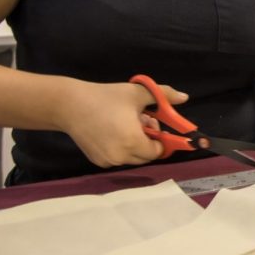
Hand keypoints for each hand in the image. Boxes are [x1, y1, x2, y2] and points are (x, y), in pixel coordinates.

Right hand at [60, 80, 189, 168]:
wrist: (69, 105)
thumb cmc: (106, 97)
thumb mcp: (137, 93)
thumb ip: (164, 96)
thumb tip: (184, 97)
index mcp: (133, 142)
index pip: (158, 150)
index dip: (160, 137)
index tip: (153, 122)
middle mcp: (121, 156)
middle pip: (146, 156)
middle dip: (148, 140)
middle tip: (140, 120)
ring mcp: (108, 161)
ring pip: (132, 158)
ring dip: (135, 144)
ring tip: (125, 124)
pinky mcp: (97, 161)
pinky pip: (118, 158)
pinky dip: (121, 148)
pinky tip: (112, 131)